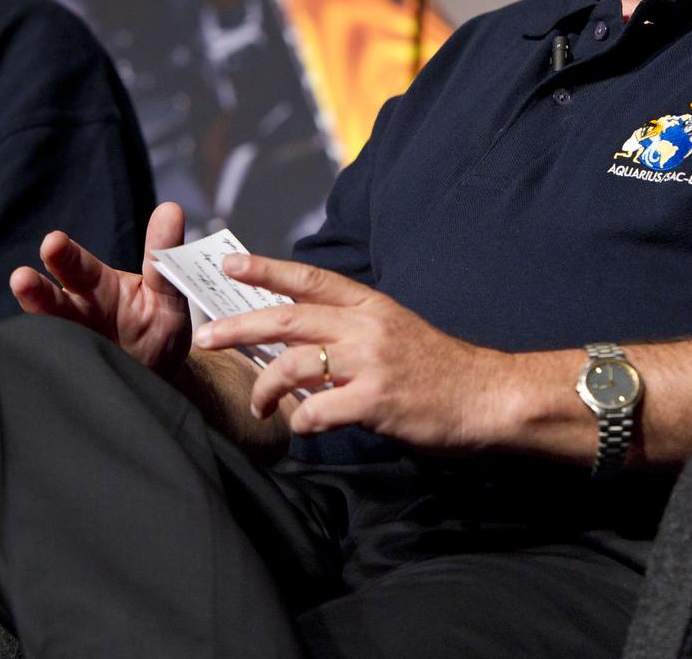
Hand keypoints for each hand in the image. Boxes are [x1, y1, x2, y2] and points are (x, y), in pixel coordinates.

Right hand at [10, 202, 192, 377]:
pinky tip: (42, 357)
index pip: (76, 266)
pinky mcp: (77, 371)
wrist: (162, 370)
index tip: (52, 242)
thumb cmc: (159, 324)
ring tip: (21, 306)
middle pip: (53, 300)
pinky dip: (53, 363)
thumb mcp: (168, 287)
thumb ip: (163, 254)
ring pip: (50, 333)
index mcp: (98, 286)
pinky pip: (61, 367)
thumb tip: (170, 209)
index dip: (64, 255)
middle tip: (21, 278)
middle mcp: (79, 312)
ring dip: (38, 323)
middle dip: (36, 290)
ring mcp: (76, 343)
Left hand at [194, 255, 512, 449]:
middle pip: (288, 319)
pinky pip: (318, 410)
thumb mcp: (394, 332)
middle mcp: (367, 326)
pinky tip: (304, 427)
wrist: (486, 396)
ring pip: (294, 365)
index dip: (267, 269)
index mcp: (371, 306)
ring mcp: (372, 362)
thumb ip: (350, 332)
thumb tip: (298, 344)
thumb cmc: (438, 369)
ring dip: (264, 388)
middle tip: (205, 337)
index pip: (310, 279)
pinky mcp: (376, 400)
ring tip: (257, 406)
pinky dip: (301, 422)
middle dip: (239, 326)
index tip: (230, 263)